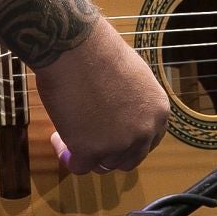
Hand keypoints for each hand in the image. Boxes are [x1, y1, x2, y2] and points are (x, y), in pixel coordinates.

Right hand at [29, 18, 171, 176]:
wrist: (76, 49)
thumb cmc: (99, 53)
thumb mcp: (134, 78)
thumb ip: (134, 103)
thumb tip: (120, 114)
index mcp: (158, 111)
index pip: (149, 141)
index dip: (129, 142)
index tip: (112, 136)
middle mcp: (144, 132)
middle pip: (128, 159)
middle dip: (110, 153)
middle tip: (91, 141)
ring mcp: (119, 144)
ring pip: (104, 165)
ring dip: (88, 155)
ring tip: (71, 134)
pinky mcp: (91, 150)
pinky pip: (79, 166)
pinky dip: (67, 155)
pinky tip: (58, 138)